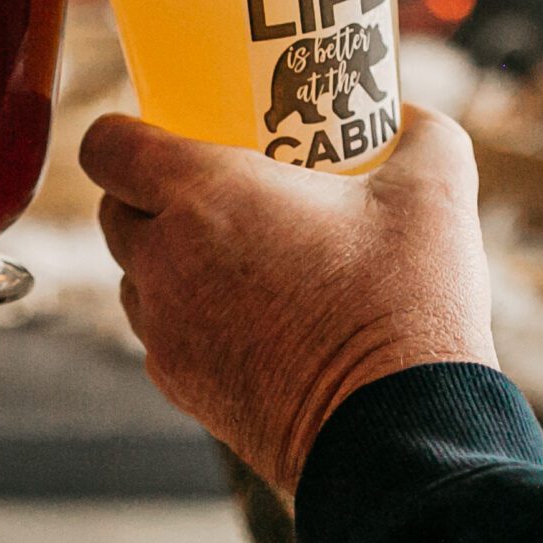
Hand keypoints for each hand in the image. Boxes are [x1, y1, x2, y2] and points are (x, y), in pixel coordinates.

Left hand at [82, 106, 496, 491]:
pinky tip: (250, 316)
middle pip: (114, 211)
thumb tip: (406, 113)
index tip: (165, 132)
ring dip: (167, 260)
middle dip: (150, 195)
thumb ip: (420, 132)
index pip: (107, 147)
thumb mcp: (435, 193)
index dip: (126, 134)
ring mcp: (165, 330)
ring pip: (135, 276)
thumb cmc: (406, 304)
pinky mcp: (179, 386)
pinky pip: (160, 334)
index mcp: (204, 197)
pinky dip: (188, 317)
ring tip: (238, 257)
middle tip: (216, 191)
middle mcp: (165, 261)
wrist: (396, 429)